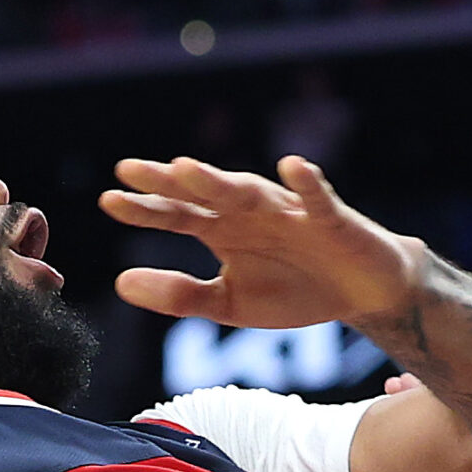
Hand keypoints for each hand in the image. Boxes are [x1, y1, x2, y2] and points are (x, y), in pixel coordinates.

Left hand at [100, 154, 422, 327]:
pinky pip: (318, 199)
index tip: (108, 202)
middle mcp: (250, 212)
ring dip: (219, 180)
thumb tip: (121, 283)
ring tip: (184, 169)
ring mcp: (290, 211)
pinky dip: (307, 184)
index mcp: (223, 230)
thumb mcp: (229, 305)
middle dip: (169, 182)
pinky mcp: (331, 220)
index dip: (145, 208)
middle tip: (129, 170)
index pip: (177, 214)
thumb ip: (179, 296)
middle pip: (204, 193)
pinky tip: (291, 166)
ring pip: (251, 191)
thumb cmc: (295, 291)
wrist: (362, 294)